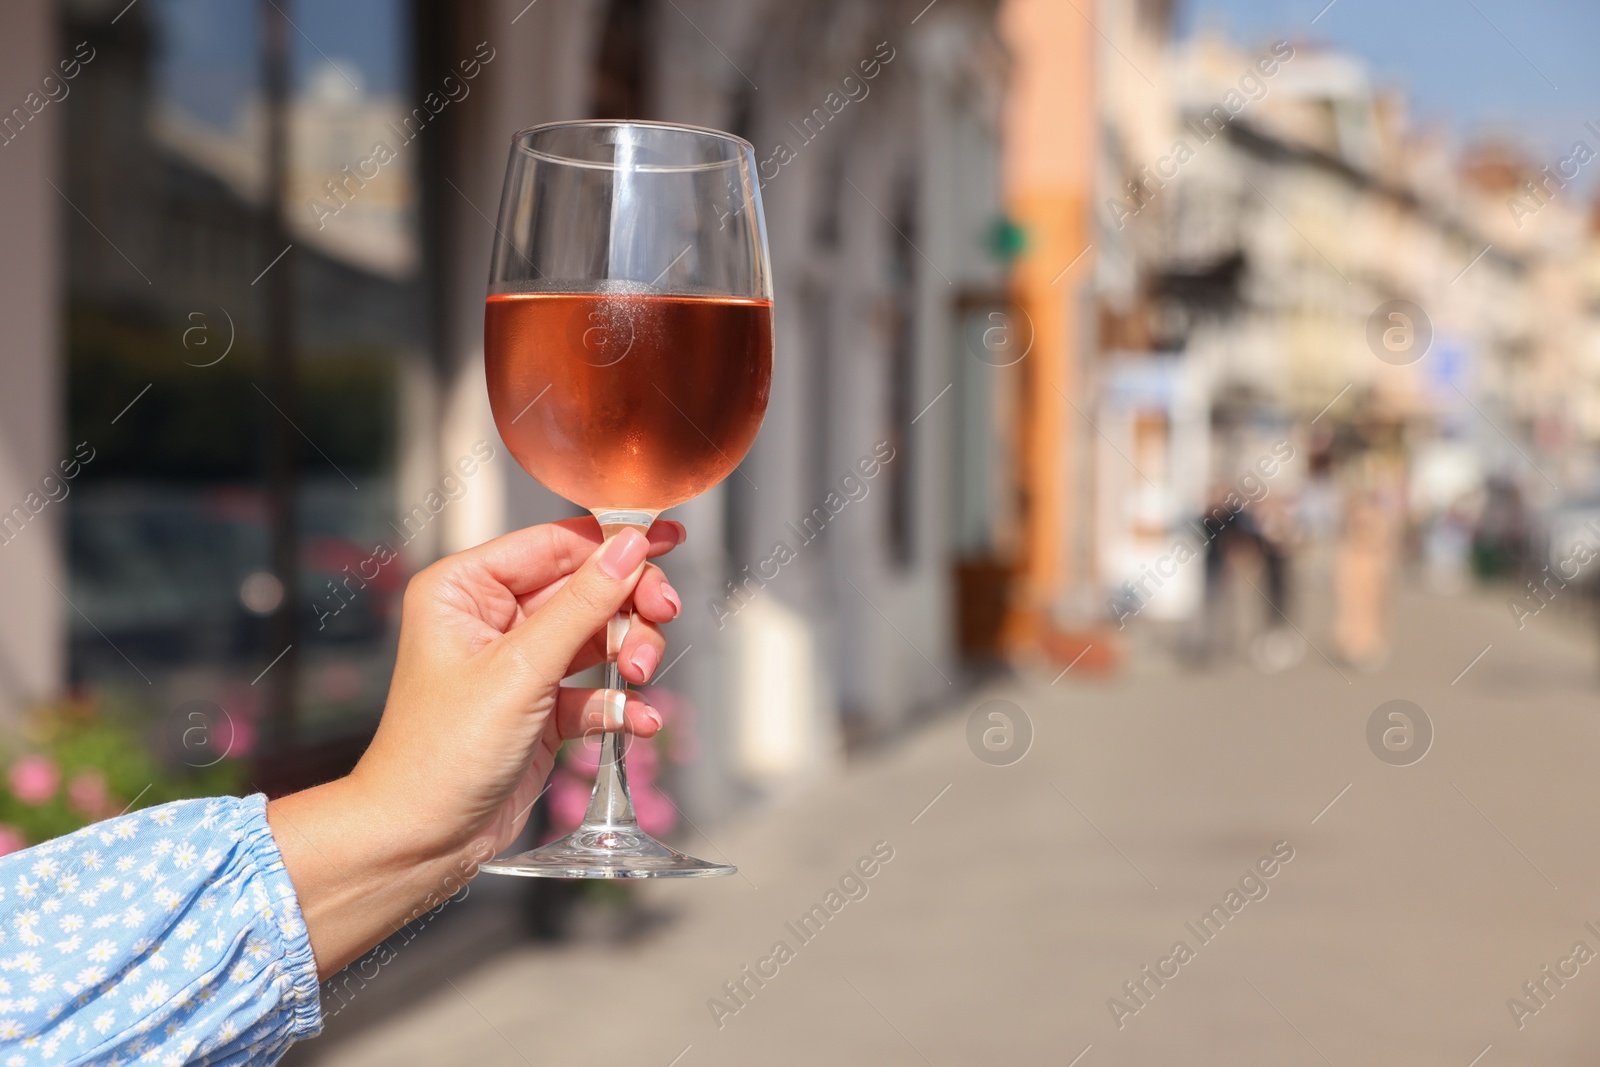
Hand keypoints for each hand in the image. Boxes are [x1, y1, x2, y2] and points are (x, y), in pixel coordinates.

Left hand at [268, 518, 682, 976]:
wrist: (421, 841)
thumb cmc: (440, 754)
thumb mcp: (520, 669)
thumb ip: (583, 604)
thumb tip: (628, 546)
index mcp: (465, 589)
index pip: (554, 545)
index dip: (613, 543)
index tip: (666, 539)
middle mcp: (491, 619)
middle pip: (586, 588)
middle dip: (628, 607)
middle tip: (662, 618)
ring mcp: (519, 664)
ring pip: (598, 636)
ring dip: (630, 654)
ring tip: (639, 679)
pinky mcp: (541, 708)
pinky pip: (595, 689)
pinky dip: (620, 702)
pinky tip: (638, 720)